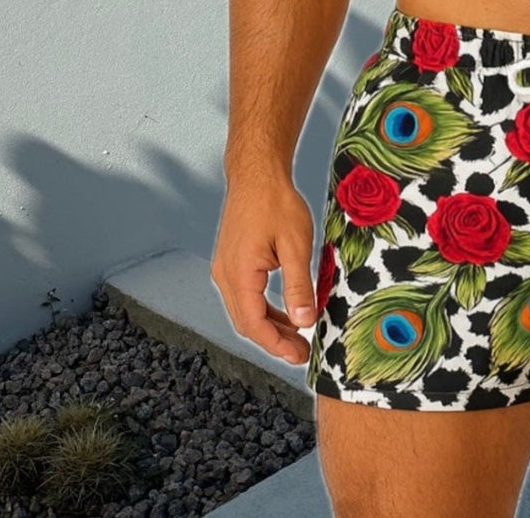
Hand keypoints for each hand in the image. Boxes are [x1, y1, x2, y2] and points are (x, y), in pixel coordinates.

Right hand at [212, 177, 320, 364]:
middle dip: (274, 341)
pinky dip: (263, 309)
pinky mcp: (231, 262)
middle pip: (246, 322)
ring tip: (297, 336)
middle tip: (302, 352)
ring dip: (269, 326)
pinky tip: (284, 312)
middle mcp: (225, 274)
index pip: (254, 324)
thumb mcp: (296, 244)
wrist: (257, 173)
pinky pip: (244, 296)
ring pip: (244, 311)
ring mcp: (225, 268)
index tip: (300, 356)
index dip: (277, 345)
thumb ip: (299, 286)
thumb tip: (305, 322)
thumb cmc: (276, 202)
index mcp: (238, 273)